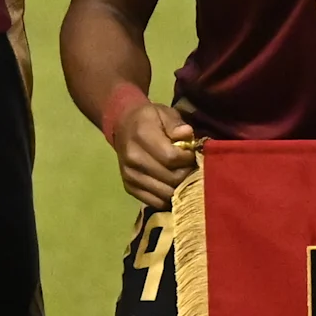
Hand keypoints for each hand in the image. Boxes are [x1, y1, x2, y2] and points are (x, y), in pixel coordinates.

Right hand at [110, 95, 200, 211]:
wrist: (123, 126)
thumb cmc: (150, 119)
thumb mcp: (164, 113)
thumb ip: (176, 124)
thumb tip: (186, 134)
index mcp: (141, 135)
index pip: (171, 158)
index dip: (188, 158)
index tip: (192, 154)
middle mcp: (133, 158)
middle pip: (171, 178)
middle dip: (187, 174)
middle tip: (190, 167)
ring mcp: (129, 175)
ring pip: (165, 193)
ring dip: (180, 188)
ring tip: (183, 176)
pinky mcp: (129, 187)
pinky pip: (155, 202)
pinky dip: (168, 197)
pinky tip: (173, 186)